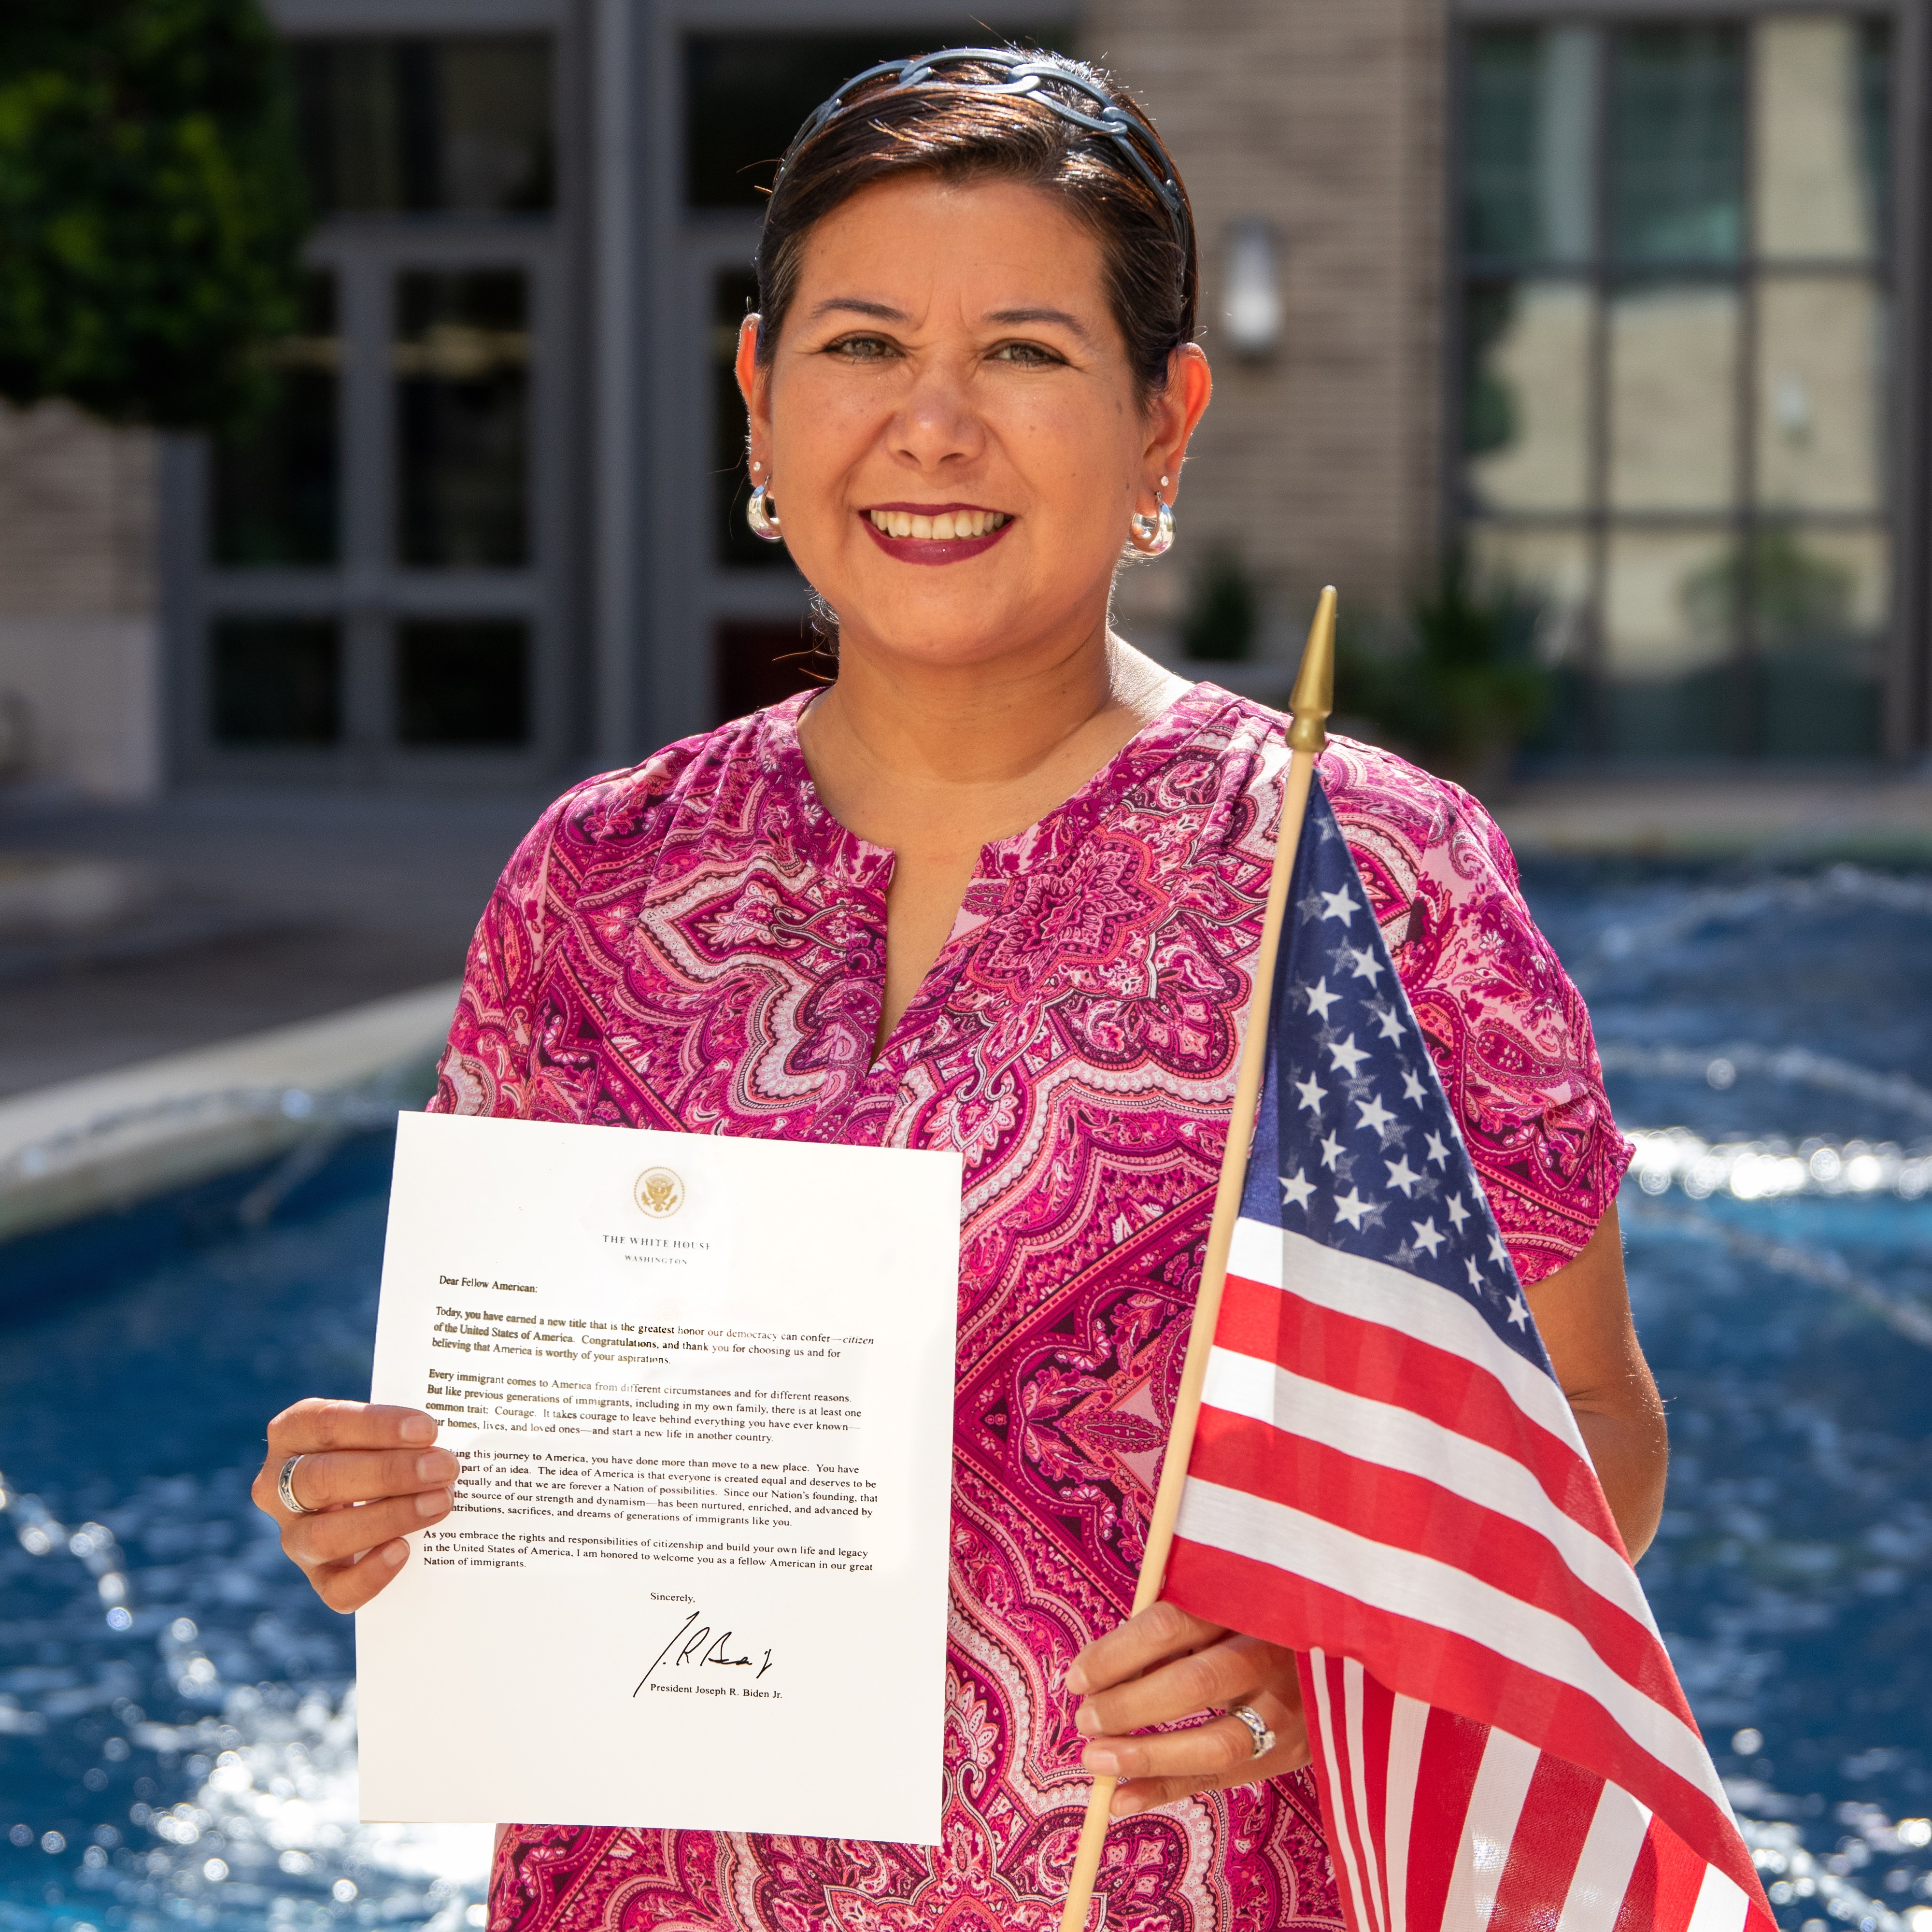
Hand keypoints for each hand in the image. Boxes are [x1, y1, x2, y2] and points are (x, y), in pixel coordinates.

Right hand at [250, 1399, 458, 1612]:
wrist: (372, 1486)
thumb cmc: (384, 1443)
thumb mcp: (382, 1426)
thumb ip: (403, 1429)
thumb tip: (454, 1438)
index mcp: (293, 1432)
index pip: (325, 1424)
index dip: (377, 1427)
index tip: (428, 1430)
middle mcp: (278, 1485)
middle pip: (321, 1480)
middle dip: (388, 1474)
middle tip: (444, 1468)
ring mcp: (293, 1535)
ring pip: (323, 1536)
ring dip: (388, 1518)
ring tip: (439, 1503)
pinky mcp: (317, 1575)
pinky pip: (334, 1588)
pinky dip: (370, 1574)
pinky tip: (404, 1551)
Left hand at [1065, 1600, 1308, 1816]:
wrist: (1341, 1647)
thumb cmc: (1253, 1620)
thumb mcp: (1220, 1605)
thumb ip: (1172, 1629)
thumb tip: (1099, 1670)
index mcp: (1246, 1603)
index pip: (1172, 1625)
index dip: (1118, 1653)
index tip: (1077, 1677)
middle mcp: (1272, 1655)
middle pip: (1194, 1684)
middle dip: (1130, 1706)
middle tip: (1086, 1720)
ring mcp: (1289, 1707)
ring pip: (1216, 1741)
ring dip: (1148, 1756)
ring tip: (1096, 1762)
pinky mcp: (1294, 1749)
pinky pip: (1226, 1777)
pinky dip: (1169, 1789)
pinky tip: (1123, 1800)